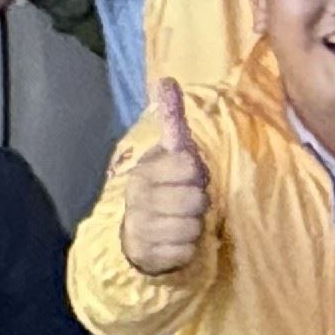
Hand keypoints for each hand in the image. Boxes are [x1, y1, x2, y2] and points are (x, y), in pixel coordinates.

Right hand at [120, 79, 212, 274]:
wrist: (136, 235)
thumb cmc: (163, 189)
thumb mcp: (167, 155)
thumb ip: (171, 120)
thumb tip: (166, 79)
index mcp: (144, 171)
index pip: (189, 165)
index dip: (197, 173)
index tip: (189, 177)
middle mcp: (137, 198)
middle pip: (196, 199)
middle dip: (199, 202)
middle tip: (187, 202)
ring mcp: (140, 227)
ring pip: (193, 226)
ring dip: (195, 226)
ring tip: (181, 221)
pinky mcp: (148, 255)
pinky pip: (186, 251)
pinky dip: (187, 248)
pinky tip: (175, 241)